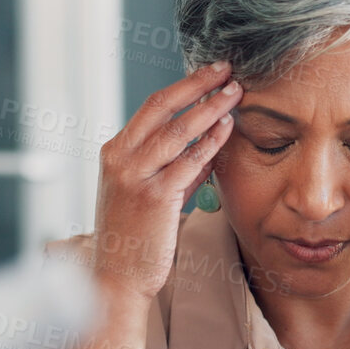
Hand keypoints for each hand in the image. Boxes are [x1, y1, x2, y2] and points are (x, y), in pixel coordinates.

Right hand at [92, 61, 240, 301]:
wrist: (117, 278)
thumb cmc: (134, 238)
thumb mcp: (146, 193)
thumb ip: (174, 167)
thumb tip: (208, 145)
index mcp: (114, 152)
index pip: (152, 107)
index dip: (184, 87)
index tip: (210, 74)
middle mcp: (120, 159)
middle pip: (163, 107)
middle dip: (198, 84)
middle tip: (227, 70)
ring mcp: (135, 177)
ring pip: (178, 130)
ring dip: (210, 108)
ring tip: (235, 93)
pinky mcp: (155, 197)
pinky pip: (188, 162)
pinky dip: (210, 142)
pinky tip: (228, 129)